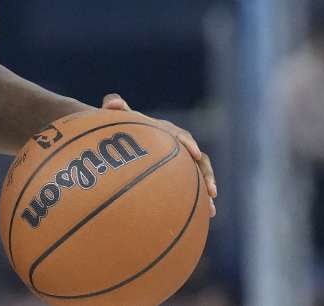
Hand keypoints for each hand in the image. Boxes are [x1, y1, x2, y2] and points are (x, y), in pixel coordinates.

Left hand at [102, 93, 217, 217]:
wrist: (121, 142)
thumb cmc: (119, 130)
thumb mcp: (117, 119)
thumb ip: (113, 107)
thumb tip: (111, 102)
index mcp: (167, 132)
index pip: (182, 137)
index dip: (188, 144)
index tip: (194, 153)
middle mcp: (178, 148)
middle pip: (199, 160)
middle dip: (207, 174)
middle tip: (211, 191)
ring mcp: (180, 164)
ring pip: (199, 177)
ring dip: (207, 192)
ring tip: (212, 210)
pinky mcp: (178, 178)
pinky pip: (192, 189)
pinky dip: (199, 202)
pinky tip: (204, 219)